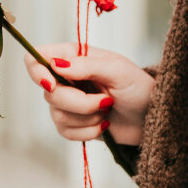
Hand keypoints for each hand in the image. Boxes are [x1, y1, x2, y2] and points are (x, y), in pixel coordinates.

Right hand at [24, 43, 155, 146]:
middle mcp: (66, 77)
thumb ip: (86, 65)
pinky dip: (88, 131)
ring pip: (57, 113)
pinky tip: (105, 125)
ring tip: (108, 109)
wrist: (150, 116)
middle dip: (79, 102)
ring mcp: (67, 101)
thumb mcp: (117, 70)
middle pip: (48, 91)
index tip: (53, 84)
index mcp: (73, 56)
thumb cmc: (138, 87)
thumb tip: (54, 64)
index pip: (37, 58)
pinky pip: (65, 132)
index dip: (37, 71)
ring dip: (88, 116)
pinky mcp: (72, 124)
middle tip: (106, 101)